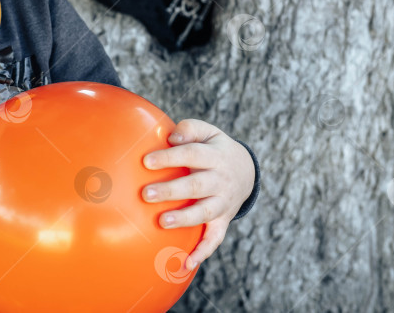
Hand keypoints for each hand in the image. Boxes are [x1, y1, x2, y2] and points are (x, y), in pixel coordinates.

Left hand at [141, 119, 254, 269]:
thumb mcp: (209, 132)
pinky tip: (184, 264)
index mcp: (215, 156)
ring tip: (163, 222)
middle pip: (196, 186)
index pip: (192, 154)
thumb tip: (170, 136)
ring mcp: (223, 203)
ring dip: (184, 219)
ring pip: (204, 213)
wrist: (247, 171)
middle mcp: (221, 180)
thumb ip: (190, 129)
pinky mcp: (222, 221)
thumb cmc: (215, 148)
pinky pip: (214, 239)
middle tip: (146, 193)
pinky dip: (202, 252)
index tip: (146, 161)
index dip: (170, 158)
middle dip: (171, 190)